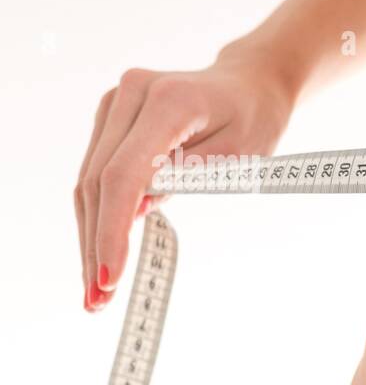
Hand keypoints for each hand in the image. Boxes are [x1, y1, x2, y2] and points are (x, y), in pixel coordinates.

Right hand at [75, 47, 295, 310]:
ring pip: (90, 182)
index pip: (125, 174)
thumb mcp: (240, 156)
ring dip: (90, 238)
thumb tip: (135, 211)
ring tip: (94, 292)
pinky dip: (99, 217)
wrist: (250, 83)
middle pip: (99, 182)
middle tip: (95, 302)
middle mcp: (130, 95)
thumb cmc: (255, 118)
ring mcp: (114, 105)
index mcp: (169, 101)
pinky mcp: (111, 120)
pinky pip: (98, 175)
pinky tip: (99, 256)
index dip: (113, 229)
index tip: (111, 277)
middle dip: (96, 245)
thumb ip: (189, 179)